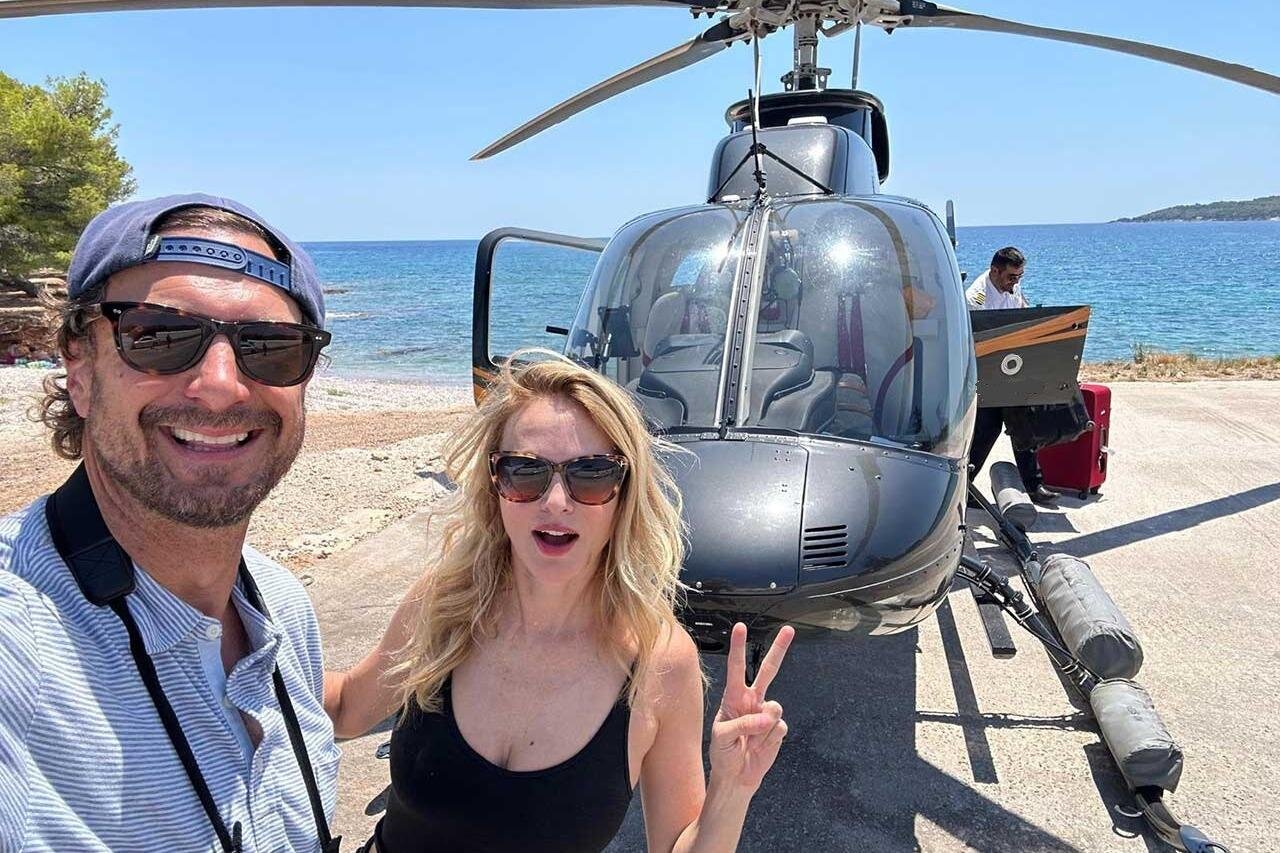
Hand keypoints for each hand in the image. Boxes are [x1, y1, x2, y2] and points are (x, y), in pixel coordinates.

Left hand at [708, 622, 794, 794]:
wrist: (736, 776)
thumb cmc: (723, 752)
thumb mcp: (722, 737)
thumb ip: (743, 723)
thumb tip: (768, 716)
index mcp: (734, 697)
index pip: (736, 668)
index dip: (738, 647)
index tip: (740, 627)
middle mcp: (752, 700)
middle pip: (768, 670)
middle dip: (779, 649)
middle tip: (789, 629)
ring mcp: (767, 713)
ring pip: (774, 707)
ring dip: (762, 727)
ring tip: (750, 741)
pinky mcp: (778, 729)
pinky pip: (779, 728)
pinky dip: (768, 740)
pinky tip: (759, 747)